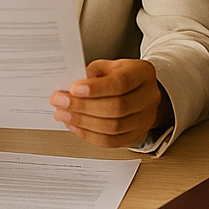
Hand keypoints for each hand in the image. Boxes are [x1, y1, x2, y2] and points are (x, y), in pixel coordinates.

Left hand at [49, 58, 167, 147]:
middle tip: (60, 102)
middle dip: (83, 107)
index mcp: (142, 73)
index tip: (73, 89)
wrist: (138, 92)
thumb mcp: (107, 66)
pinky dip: (89, 136)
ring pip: (113, 128)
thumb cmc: (119, 76)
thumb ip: (91, 74)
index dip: (96, 88)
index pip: (121, 83)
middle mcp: (149, 97)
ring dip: (83, 123)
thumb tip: (68, 89)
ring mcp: (145, 120)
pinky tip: (75, 126)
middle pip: (116, 108)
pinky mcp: (136, 136)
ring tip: (63, 115)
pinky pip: (111, 142)